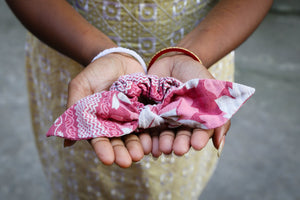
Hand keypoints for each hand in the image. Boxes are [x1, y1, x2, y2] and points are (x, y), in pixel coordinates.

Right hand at [64, 53, 147, 167]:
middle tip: (127, 162)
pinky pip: (149, 124)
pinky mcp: (146, 112)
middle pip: (119, 142)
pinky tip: (153, 141)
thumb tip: (66, 142)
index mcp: (98, 122)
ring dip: (137, 146)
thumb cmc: (97, 71)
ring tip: (141, 154)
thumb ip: (75, 109)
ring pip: (135, 136)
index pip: (99, 139)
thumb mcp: (81, 86)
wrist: (120, 58)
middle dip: (122, 152)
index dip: (103, 150)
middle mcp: (115, 124)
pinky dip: (151, 133)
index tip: (108, 160)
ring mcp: (131, 119)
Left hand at [148, 54, 229, 155]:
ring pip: (162, 136)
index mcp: (195, 123)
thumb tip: (219, 144)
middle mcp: (178, 125)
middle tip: (178, 149)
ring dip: (162, 143)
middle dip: (179, 143)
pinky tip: (147, 145)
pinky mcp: (146, 115)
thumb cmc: (196, 77)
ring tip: (162, 148)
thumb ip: (218, 117)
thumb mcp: (212, 92)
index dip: (198, 139)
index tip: (197, 144)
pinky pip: (145, 127)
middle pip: (178, 138)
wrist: (174, 60)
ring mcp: (162, 120)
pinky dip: (146, 137)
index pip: (198, 134)